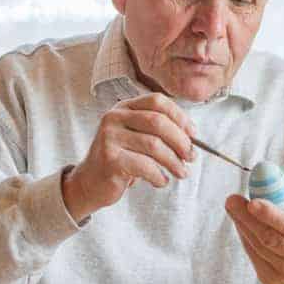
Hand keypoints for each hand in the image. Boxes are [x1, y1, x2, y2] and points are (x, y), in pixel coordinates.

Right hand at [62, 93, 195, 221]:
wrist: (90, 182)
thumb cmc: (120, 160)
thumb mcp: (137, 138)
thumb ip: (158, 132)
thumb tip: (192, 139)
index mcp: (124, 108)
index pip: (157, 101)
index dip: (179, 116)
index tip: (193, 134)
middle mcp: (114, 118)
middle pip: (158, 122)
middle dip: (181, 141)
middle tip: (191, 157)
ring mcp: (109, 137)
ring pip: (154, 145)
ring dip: (173, 162)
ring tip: (181, 173)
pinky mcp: (110, 158)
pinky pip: (145, 166)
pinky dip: (159, 175)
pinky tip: (161, 181)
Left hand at [225, 177, 283, 283]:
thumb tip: (271, 178)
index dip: (272, 215)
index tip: (253, 202)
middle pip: (272, 239)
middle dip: (248, 218)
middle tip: (233, 200)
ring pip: (259, 247)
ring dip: (243, 225)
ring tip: (234, 207)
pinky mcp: (270, 279)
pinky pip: (252, 255)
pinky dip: (244, 236)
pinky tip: (242, 224)